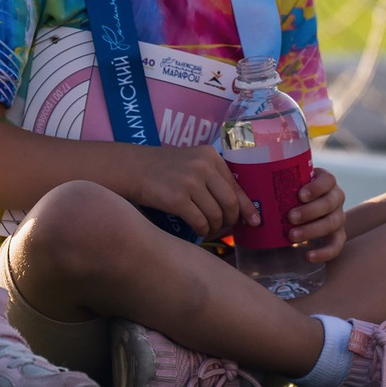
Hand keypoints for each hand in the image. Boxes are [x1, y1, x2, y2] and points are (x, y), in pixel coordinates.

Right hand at [126, 145, 252, 237]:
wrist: (132, 168)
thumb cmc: (164, 170)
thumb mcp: (191, 164)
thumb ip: (213, 178)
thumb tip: (239, 208)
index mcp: (210, 156)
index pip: (236, 186)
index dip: (247, 207)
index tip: (254, 221)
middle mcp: (203, 166)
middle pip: (230, 203)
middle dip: (231, 220)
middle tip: (225, 228)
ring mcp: (190, 182)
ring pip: (216, 215)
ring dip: (215, 228)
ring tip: (209, 229)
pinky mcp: (176, 198)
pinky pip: (200, 222)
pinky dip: (202, 230)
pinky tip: (198, 230)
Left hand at [286, 165, 346, 264]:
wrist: (305, 207)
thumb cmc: (293, 192)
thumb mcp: (290, 182)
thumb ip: (278, 181)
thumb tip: (249, 180)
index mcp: (326, 182)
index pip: (328, 181)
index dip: (316, 188)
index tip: (300, 195)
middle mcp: (336, 198)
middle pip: (329, 203)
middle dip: (310, 211)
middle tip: (290, 217)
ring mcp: (338, 217)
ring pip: (332, 224)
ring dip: (312, 231)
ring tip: (292, 236)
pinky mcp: (338, 235)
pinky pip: (336, 246)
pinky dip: (324, 253)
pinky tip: (308, 256)